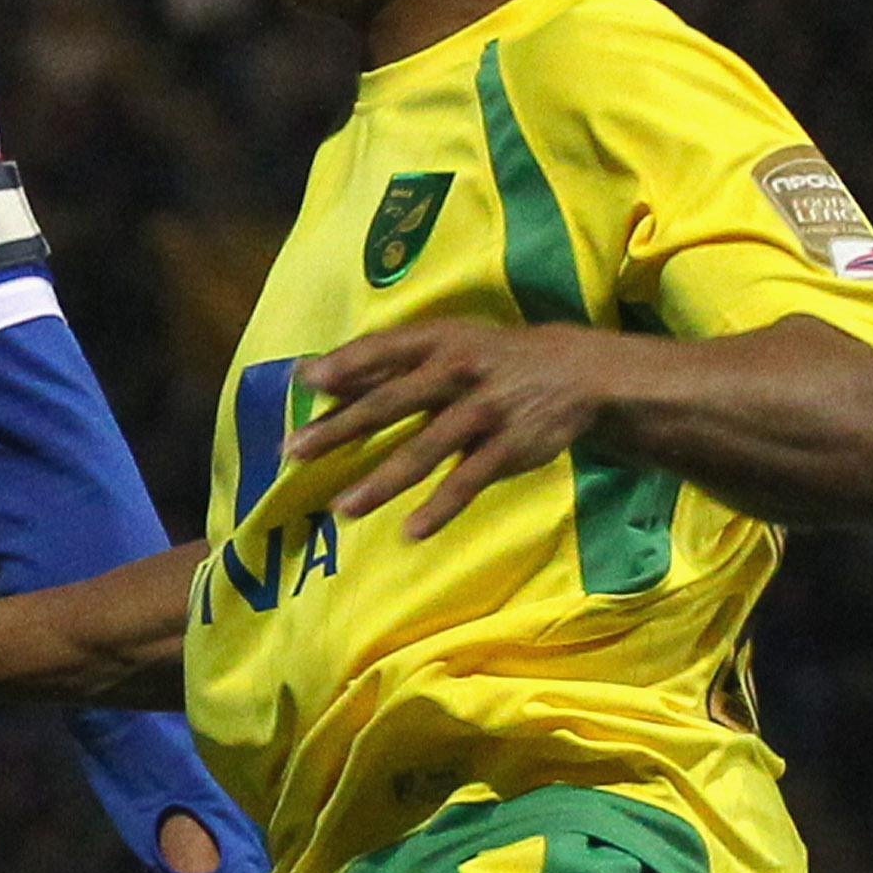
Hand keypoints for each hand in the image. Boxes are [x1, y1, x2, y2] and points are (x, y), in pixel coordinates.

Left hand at [280, 319, 625, 538]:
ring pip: (423, 451)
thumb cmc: (491, 359)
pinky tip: (412, 531)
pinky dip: (440, 508)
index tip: (303, 382)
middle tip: (295, 452)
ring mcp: (483, 411)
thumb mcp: (450, 344)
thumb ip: (391, 363)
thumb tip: (320, 377)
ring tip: (343, 508)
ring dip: (381, 482)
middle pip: (389, 403)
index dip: (343, 364)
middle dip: (340, 429)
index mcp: (438, 341)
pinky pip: (467, 481)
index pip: (381, 350)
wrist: (577, 371)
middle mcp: (457, 371)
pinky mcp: (508, 446)